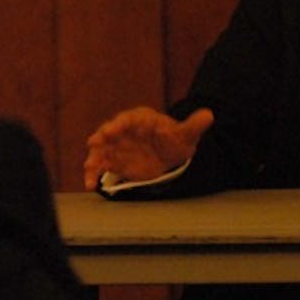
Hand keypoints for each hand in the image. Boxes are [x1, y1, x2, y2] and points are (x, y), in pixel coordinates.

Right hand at [83, 107, 214, 189]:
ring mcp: (116, 147)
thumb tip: (209, 115)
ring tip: (90, 169)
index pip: (127, 119)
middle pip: (108, 132)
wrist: (169, 154)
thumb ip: (193, 125)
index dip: (118, 124)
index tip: (111, 130)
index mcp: (139, 119)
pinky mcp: (114, 162)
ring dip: (94, 159)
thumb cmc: (174, 139)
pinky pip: (101, 167)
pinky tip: (90, 185)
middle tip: (94, 143)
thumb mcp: (185, 133)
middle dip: (101, 138)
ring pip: (101, 151)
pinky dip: (94, 175)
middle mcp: (123, 131)